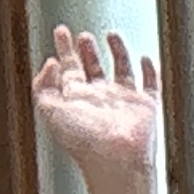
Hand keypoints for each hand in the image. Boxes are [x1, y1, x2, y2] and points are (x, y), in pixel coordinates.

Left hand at [32, 28, 160, 185]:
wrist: (116, 160)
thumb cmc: (83, 142)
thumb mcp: (49, 110)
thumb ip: (43, 85)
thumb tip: (50, 63)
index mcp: (78, 98)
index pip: (69, 68)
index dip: (64, 49)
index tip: (61, 32)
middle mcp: (101, 98)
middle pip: (93, 67)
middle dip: (87, 50)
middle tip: (82, 35)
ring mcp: (125, 101)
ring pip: (121, 70)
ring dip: (117, 51)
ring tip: (111, 34)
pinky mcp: (146, 107)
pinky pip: (150, 85)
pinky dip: (149, 71)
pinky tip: (144, 59)